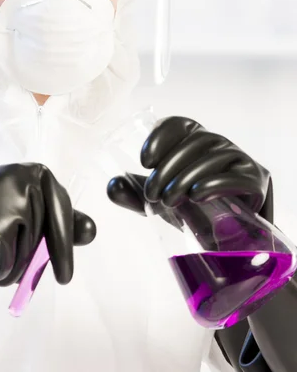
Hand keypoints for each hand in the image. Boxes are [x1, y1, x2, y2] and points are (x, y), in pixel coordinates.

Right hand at [0, 163, 95, 284]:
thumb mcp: (26, 205)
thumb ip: (55, 218)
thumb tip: (91, 232)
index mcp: (42, 175)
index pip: (62, 214)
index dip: (67, 245)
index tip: (66, 274)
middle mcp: (32, 181)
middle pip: (49, 235)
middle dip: (49, 261)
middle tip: (63, 280)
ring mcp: (16, 198)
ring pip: (29, 250)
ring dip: (14, 269)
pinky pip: (9, 257)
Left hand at [107, 116, 272, 223]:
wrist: (230, 247)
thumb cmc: (197, 215)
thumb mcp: (160, 205)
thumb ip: (136, 195)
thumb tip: (112, 185)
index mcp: (196, 144)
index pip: (180, 125)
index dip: (161, 137)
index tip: (145, 161)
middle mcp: (219, 146)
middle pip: (195, 141)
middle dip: (169, 167)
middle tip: (153, 193)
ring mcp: (241, 161)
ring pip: (214, 156)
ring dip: (186, 177)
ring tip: (169, 200)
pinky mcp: (258, 181)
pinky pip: (238, 175)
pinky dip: (216, 183)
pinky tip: (197, 195)